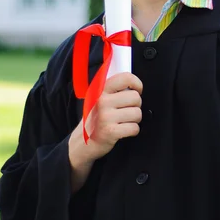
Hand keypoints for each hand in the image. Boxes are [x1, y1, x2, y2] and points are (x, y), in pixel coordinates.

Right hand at [69, 72, 142, 189]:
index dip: (136, 83)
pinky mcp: (111, 131)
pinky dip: (132, 130)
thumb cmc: (95, 119)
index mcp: (100, 90)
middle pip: (135, 97)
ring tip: (124, 121)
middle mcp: (102, 101)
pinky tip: (123, 130)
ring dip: (134, 119)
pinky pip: (134, 128)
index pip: (125, 78)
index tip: (137, 90)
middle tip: (127, 110)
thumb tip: (134, 85)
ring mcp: (106, 117)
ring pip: (137, 113)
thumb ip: (114, 90)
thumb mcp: (98, 98)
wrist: (82, 142)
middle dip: (136, 105)